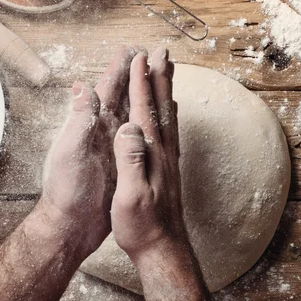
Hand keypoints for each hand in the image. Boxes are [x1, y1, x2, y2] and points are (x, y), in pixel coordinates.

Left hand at [40, 46, 139, 255]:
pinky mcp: (125, 163)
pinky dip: (152, 124)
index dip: (121, 67)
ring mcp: (116, 146)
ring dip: (148, 96)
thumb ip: (79, 121)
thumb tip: (82, 85)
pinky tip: (159, 122)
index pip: (109, 87)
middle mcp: (106, 131)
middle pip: (126, 95)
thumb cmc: (68, 191)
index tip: (135, 49)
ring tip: (163, 82)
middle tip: (156, 57)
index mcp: (93, 124)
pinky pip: (142, 138)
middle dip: (140, 75)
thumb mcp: (70, 152)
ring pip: (136, 113)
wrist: (73, 226)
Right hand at [110, 47, 186, 262]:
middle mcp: (164, 152)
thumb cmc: (142, 226)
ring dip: (166, 90)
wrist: (164, 249)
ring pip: (168, 116)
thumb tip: (130, 127)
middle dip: (160, 76)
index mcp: (151, 153)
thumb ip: (130, 160)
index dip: (142, 83)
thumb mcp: (130, 195)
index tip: (139, 58)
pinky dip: (169, 114)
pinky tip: (170, 112)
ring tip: (168, 72)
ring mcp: (169, 160)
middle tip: (163, 52)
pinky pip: (171, 132)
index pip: (145, 110)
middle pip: (162, 106)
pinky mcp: (169, 169)